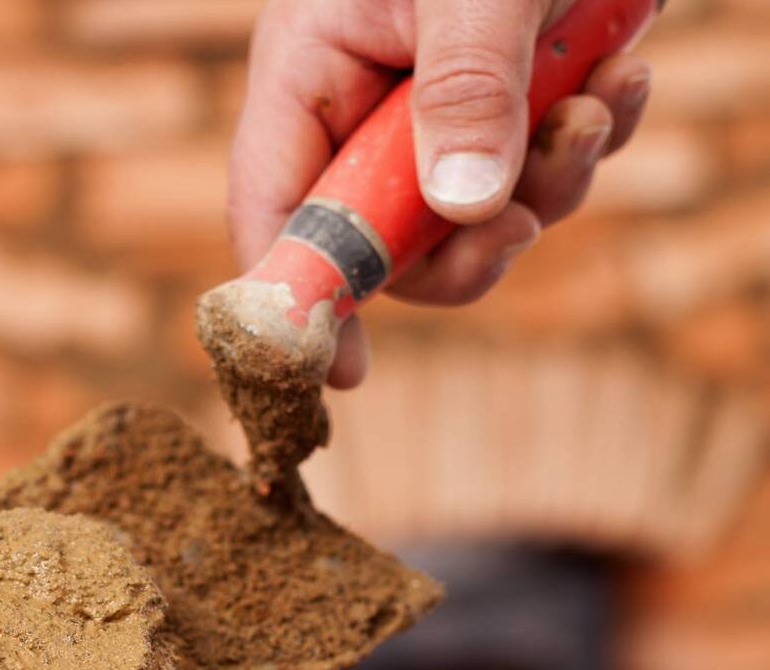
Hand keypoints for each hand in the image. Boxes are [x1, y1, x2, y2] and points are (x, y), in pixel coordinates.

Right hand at [230, 0, 652, 386]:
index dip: (299, 300)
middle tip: (517, 227)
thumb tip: (466, 211)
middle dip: (461, 252)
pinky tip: (623, 76)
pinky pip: (533, 172)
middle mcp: (361, 106)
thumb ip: (466, 87)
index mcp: (311, 69)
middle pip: (381, 246)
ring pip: (468, 220)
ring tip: (601, 103)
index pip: (274, 211)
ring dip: (547, 189)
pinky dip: (586, 144)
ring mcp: (432, 111)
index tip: (343, 373)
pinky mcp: (503, 104)